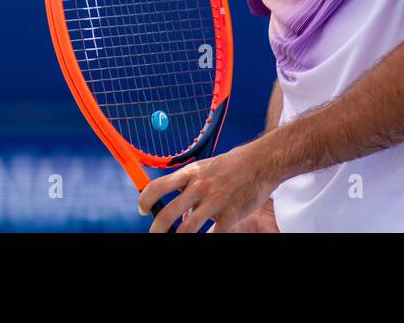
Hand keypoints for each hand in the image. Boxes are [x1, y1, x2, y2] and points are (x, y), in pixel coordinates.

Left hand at [138, 142, 278, 233]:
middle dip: (156, 230)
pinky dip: (207, 239)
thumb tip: (181, 213)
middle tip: (154, 235)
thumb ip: (191, 187)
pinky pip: (213, 235)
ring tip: (175, 241)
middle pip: (167, 214)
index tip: (142, 210)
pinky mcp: (230, 214)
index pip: (158, 186)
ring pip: (187, 229)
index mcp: (191, 173)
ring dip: (177, 239)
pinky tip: (208, 236)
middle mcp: (199, 187)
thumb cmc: (232, 166)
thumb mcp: (206, 169)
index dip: (145, 201)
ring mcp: (215, 201)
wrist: (261, 162)